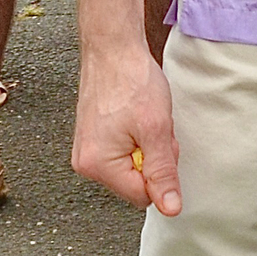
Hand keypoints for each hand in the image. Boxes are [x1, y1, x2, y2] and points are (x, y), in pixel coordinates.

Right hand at [72, 40, 181, 215]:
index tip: (162, 143)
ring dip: (146, 145)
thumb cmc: (131, 81)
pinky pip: (122, 151)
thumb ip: (163, 172)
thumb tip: (170, 208)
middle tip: (154, 127)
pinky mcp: (93, 137)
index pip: (141, 196)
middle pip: (134, 182)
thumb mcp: (157, 129)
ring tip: (144, 118)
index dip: (160, 172)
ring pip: (131, 165)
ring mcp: (87, 150)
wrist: (113, 48)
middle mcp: (86, 163)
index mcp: (97, 166)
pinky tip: (135, 115)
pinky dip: (137, 136)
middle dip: (152, 157)